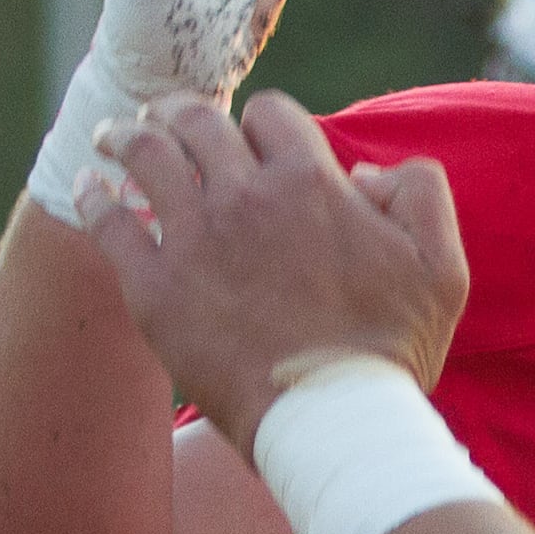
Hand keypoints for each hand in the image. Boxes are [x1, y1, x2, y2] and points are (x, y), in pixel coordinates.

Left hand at [82, 94, 468, 453]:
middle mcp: (246, 196)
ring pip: (145, 154)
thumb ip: (420, 194)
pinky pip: (108, 223)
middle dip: (180, 112)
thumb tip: (363, 174)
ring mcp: (195, 239)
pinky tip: (91, 189)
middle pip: (197, 121)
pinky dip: (95, 196)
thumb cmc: (391, 352)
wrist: (334, 421)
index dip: (263, 124)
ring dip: (128, 136)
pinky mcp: (155, 288)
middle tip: (165, 117)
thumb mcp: (443, 267)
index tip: (254, 144)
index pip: (271, 115)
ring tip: (117, 137)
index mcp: (311, 183)